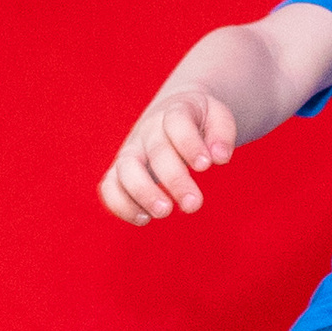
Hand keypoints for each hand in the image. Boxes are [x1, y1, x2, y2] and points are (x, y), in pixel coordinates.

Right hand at [101, 88, 237, 223]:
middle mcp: (149, 131)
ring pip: (125, 169)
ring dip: (142, 193)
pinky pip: (109, 187)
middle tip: (193, 205)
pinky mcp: (120, 171)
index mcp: (175, 112)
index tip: (205, 166)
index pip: (177, 122)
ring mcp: (132, 151)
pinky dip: (120, 204)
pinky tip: (144, 219)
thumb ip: (223, 132)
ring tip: (164, 212)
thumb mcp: (216, 115)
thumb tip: (221, 157)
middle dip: (175, 179)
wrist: (171, 113)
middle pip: (156, 151)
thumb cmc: (198, 121)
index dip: (189, 144)